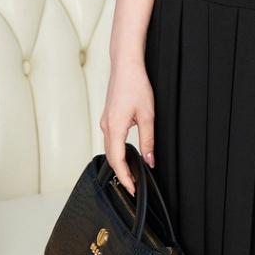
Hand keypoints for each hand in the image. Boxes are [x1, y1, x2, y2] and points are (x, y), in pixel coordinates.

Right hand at [99, 55, 155, 196]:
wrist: (125, 65)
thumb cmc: (136, 85)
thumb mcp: (148, 115)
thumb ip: (148, 140)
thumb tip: (149, 160)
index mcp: (115, 127)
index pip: (117, 160)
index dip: (125, 177)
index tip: (133, 189)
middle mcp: (106, 126)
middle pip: (111, 157)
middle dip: (122, 174)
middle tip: (134, 186)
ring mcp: (105, 121)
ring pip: (109, 149)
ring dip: (119, 163)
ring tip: (132, 173)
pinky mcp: (108, 117)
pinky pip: (110, 139)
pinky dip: (117, 151)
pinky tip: (127, 154)